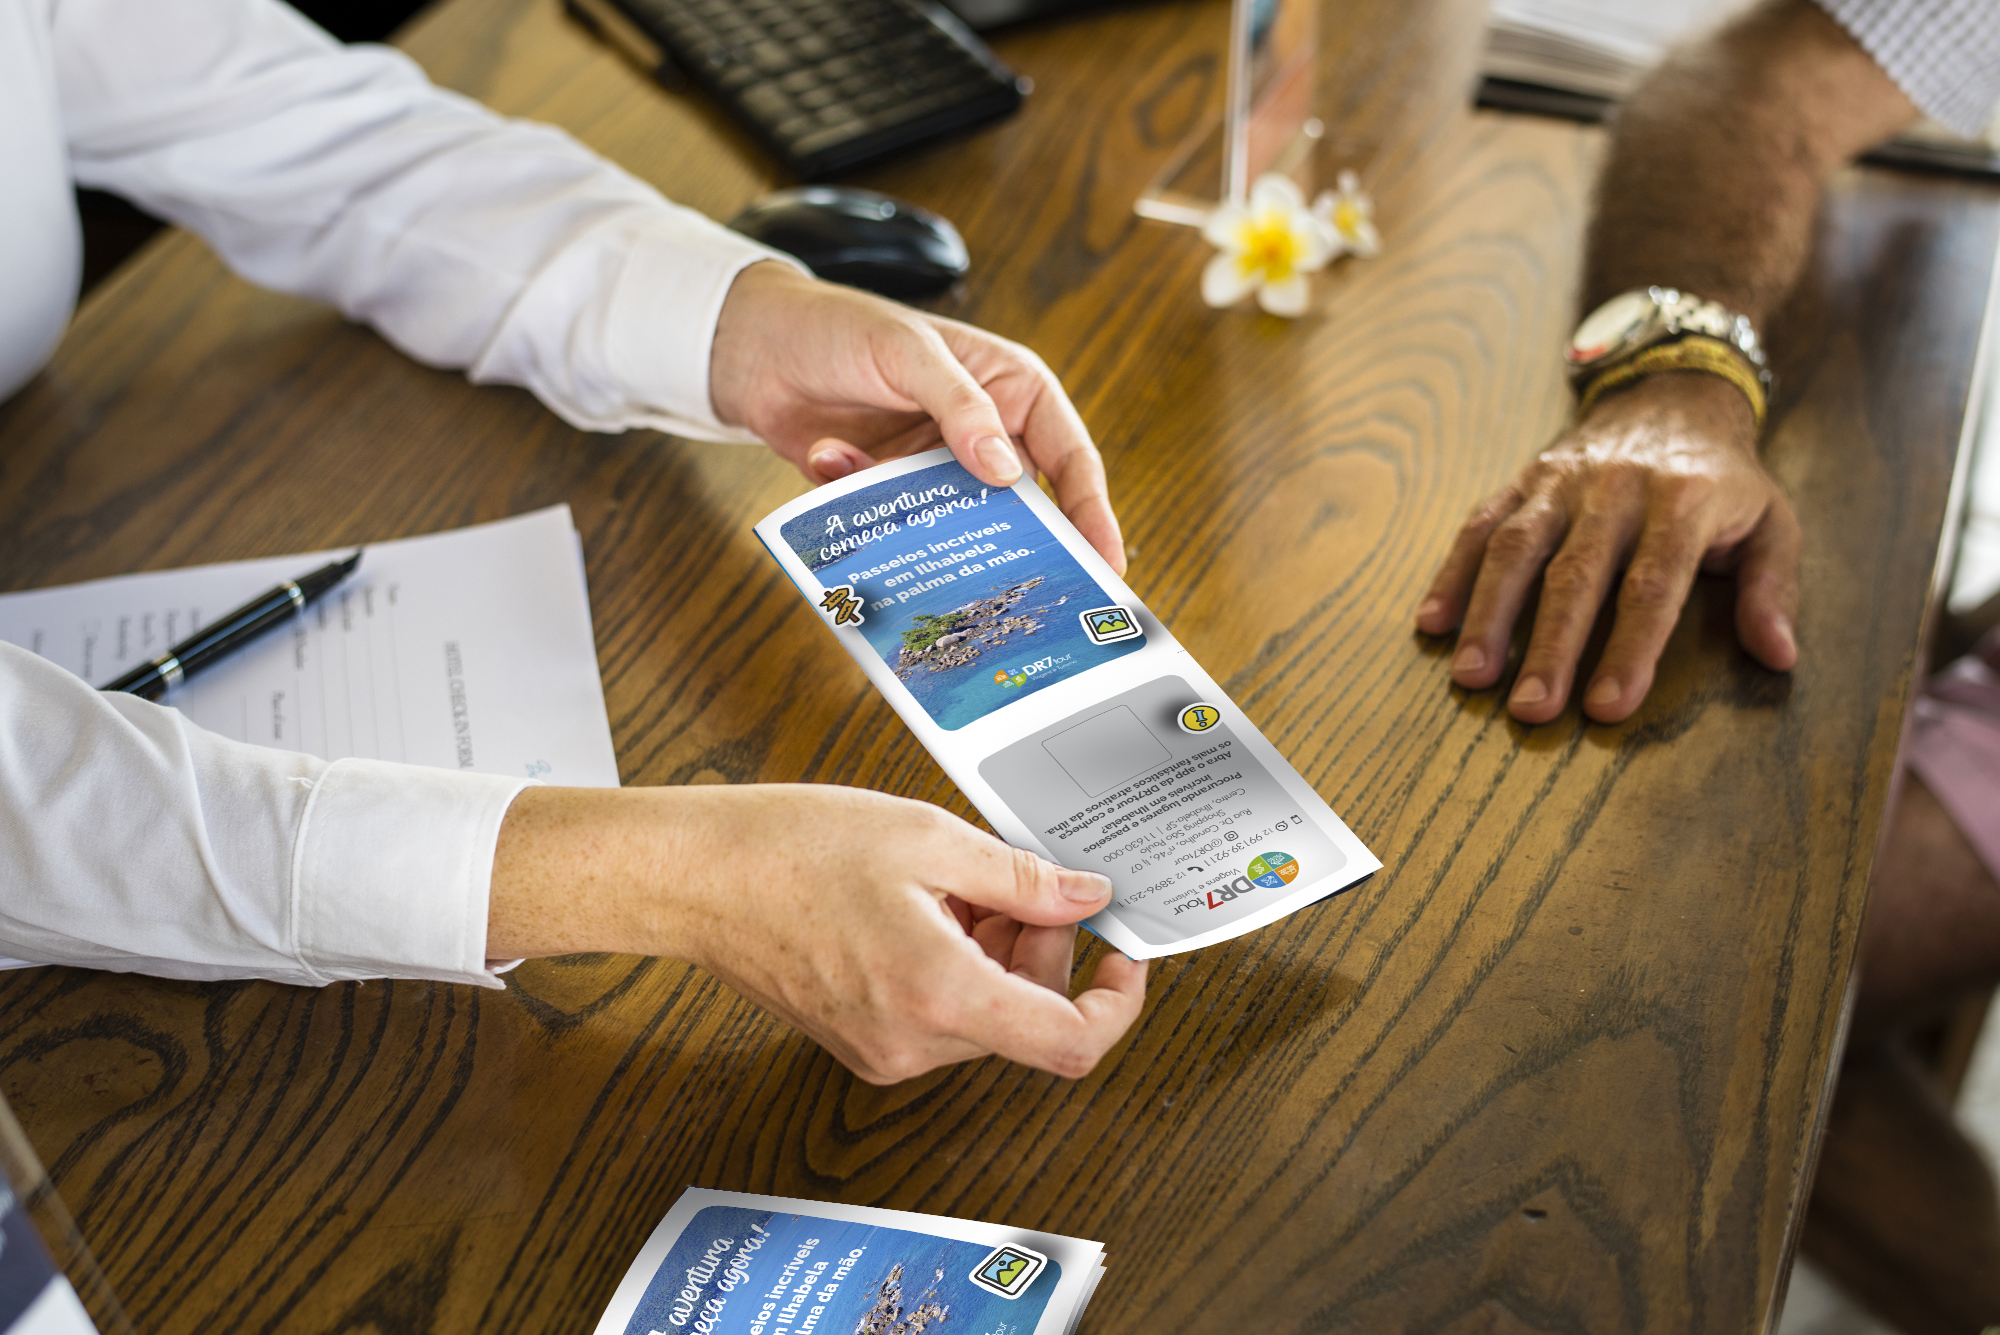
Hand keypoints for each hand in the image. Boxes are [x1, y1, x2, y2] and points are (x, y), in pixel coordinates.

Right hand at [487, 783, 1148, 1082]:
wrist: (694, 878)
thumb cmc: (789, 850)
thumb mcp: (928, 838)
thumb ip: (1022, 878)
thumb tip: (1086, 896)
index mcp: (940, 996)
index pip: (1069, 1044)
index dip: (1115, 1006)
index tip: (1122, 960)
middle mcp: (913, 1044)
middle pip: (1026, 1016)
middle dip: (1040, 946)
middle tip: (1012, 880)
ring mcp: (882, 1052)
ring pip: (984, 1013)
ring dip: (994, 951)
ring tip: (950, 882)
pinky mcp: (860, 1042)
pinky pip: (939, 1013)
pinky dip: (954, 963)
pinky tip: (920, 906)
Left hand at [708, 261, 1124, 573]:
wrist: (752, 348)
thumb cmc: (841, 328)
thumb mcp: (909, 353)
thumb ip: (960, 406)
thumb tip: (1007, 470)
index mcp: (1011, 390)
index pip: (1070, 458)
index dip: (1092, 513)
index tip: (1107, 564)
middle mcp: (982, 434)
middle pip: (1025, 506)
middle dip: (1023, 546)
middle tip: (1035, 597)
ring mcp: (936, 469)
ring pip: (959, 526)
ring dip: (935, 533)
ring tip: (921, 544)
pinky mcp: (890, 495)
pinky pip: (897, 526)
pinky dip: (865, 505)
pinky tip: (832, 458)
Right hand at [1415, 373, 1799, 723]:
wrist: (1671, 394)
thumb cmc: (1723, 479)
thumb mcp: (1772, 524)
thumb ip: (1772, 590)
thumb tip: (1778, 656)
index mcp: (1684, 501)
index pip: (1654, 583)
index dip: (1630, 647)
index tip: (1607, 706)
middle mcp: (1617, 487)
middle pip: (1576, 574)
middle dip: (1550, 645)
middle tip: (1530, 710)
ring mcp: (1561, 480)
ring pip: (1517, 547)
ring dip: (1489, 613)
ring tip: (1470, 676)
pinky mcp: (1523, 479)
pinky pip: (1480, 524)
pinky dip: (1452, 574)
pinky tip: (1433, 623)